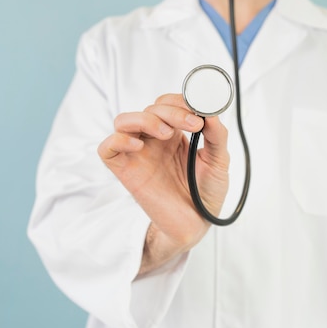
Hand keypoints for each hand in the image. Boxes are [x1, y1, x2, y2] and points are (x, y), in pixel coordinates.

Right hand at [98, 94, 229, 272]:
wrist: (196, 225)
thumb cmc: (205, 194)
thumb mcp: (219, 162)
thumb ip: (217, 136)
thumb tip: (211, 113)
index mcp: (174, 134)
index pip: (168, 103)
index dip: (181, 102)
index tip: (200, 114)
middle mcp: (153, 141)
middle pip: (150, 109)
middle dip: (171, 111)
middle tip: (193, 125)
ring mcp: (137, 154)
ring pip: (124, 120)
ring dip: (146, 119)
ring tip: (167, 133)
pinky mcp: (125, 171)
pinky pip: (107, 148)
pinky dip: (118, 140)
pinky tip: (139, 146)